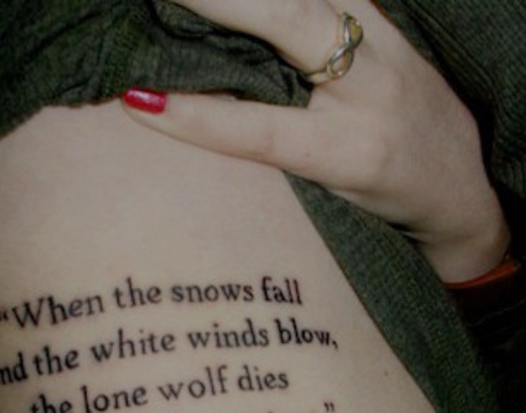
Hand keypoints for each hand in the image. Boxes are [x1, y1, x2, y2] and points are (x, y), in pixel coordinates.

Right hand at [121, 0, 509, 282]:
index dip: (200, 117)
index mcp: (352, 155)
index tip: (140, 100)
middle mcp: (374, 92)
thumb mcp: (329, 199)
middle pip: (296, 24)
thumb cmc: (383, 205)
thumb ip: (274, 162)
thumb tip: (196, 121)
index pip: (262, 131)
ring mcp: (387, 47)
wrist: (459, 187)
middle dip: (229, 2)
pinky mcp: (390, 21)